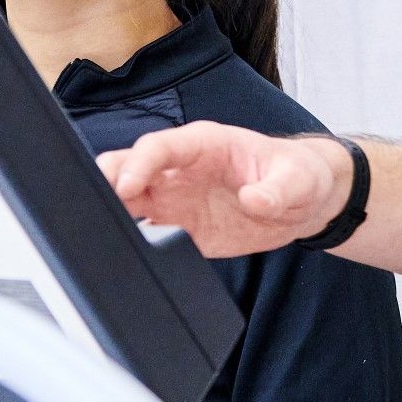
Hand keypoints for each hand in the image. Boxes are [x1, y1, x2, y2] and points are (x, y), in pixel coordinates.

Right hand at [97, 123, 350, 257]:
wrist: (305, 202)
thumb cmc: (299, 176)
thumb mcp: (298, 180)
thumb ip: (277, 189)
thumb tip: (255, 198)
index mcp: (204, 145)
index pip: (159, 147)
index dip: (138, 165)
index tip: (125, 187)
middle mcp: (181, 169)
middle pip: (128, 168)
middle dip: (106, 183)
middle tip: (95, 212)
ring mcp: (176, 199)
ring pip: (127, 200)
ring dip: (110, 214)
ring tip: (98, 237)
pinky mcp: (180, 228)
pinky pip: (145, 232)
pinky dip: (130, 241)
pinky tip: (123, 256)